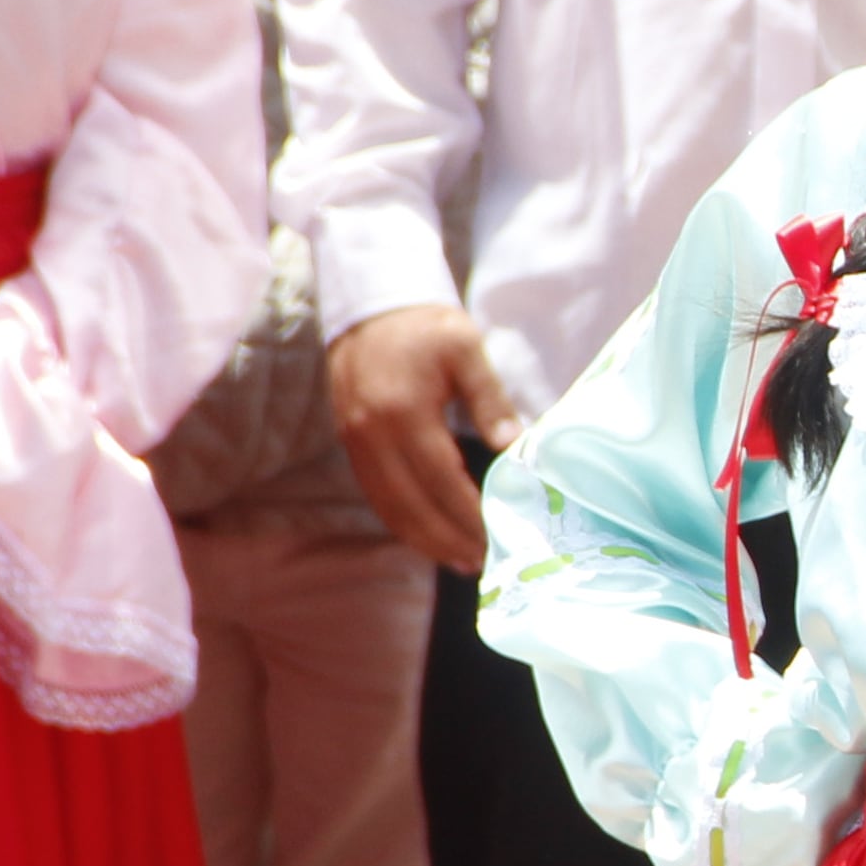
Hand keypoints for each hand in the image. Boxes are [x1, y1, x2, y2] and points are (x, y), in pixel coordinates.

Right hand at [331, 303, 519, 570]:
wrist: (370, 302)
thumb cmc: (426, 324)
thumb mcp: (466, 349)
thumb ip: (490, 399)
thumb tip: (515, 446)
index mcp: (403, 412)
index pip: (440, 480)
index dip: (468, 515)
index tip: (498, 537)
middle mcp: (371, 435)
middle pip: (410, 506)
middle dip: (448, 540)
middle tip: (484, 563)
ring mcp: (355, 442)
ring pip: (389, 507)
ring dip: (424, 540)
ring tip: (461, 561)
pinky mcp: (350, 443)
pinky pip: (377, 495)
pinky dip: (403, 521)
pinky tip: (429, 535)